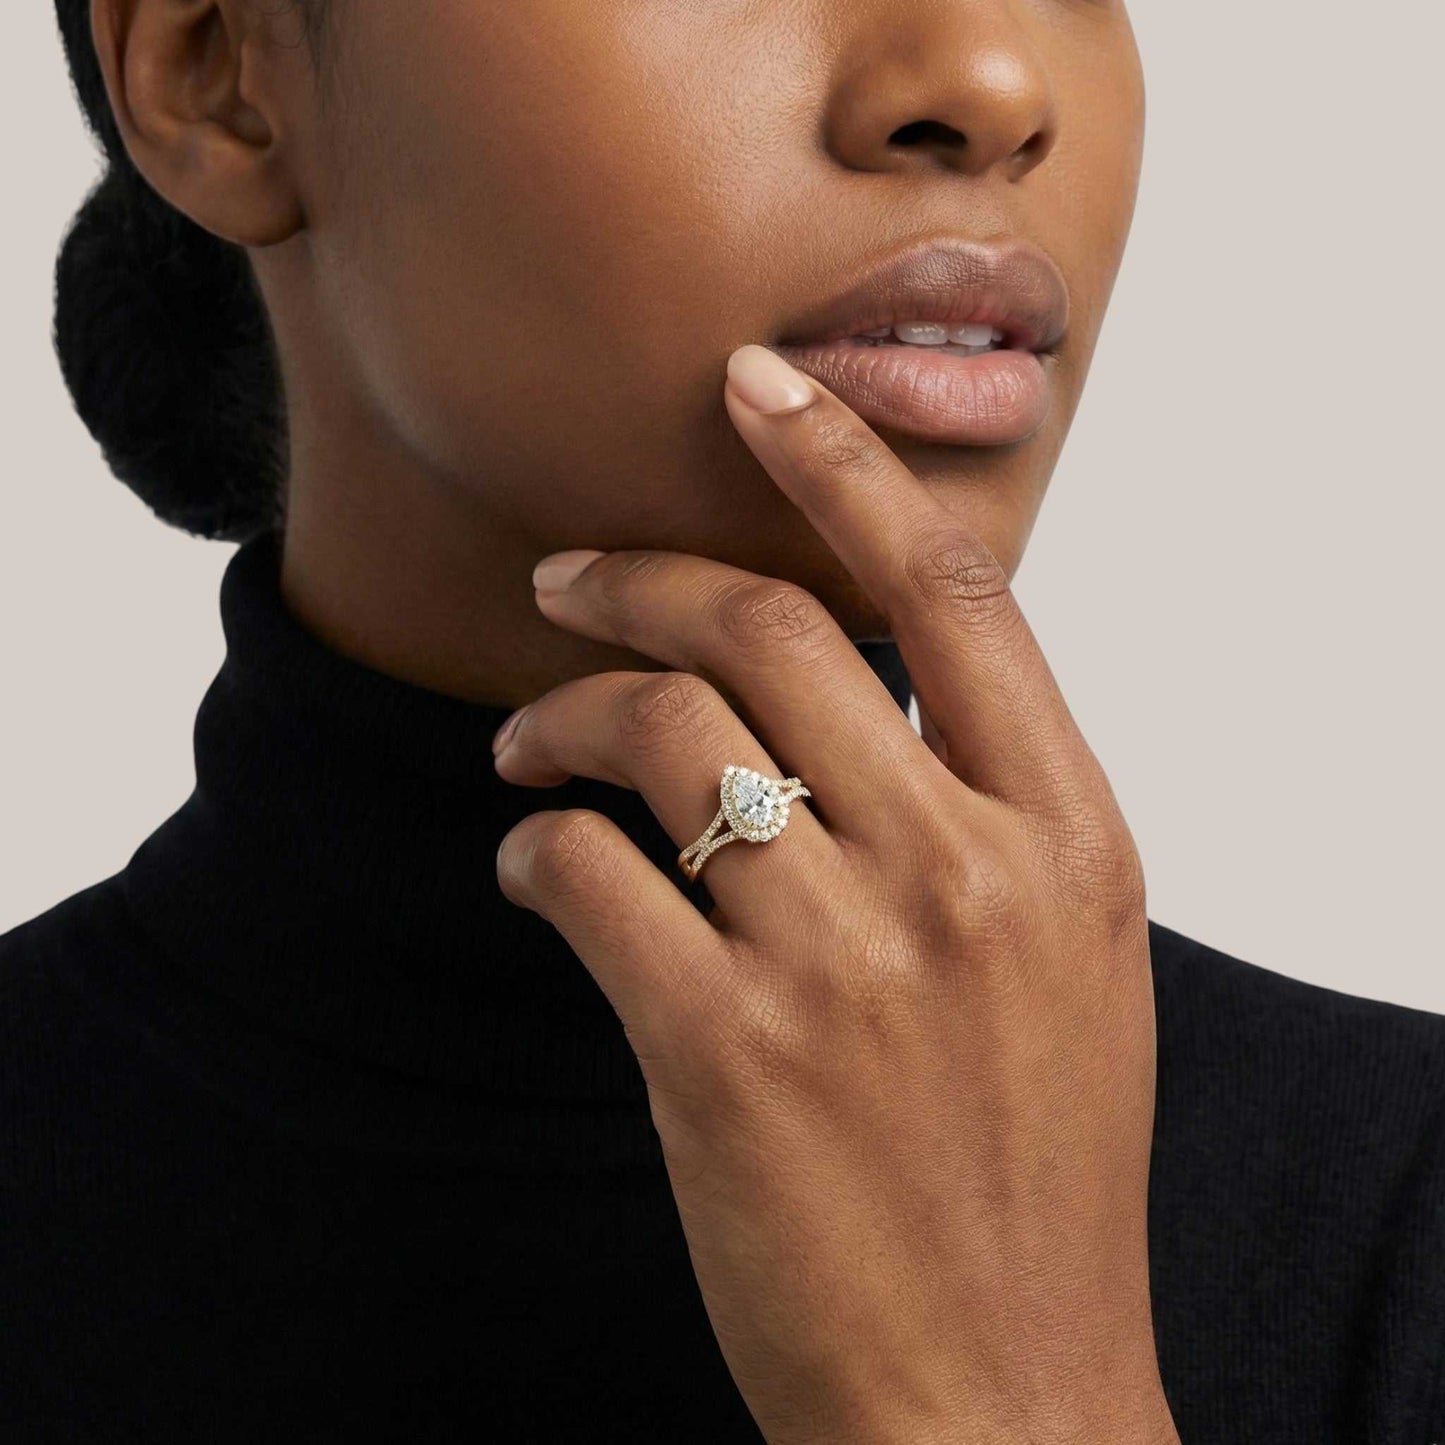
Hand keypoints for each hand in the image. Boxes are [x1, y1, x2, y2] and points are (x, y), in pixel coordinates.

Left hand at [492, 344, 1178, 1444]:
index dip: (841, 464)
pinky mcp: (723, 1053)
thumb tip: (841, 691)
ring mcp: (844, 961)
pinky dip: (535, 849)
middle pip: (767, 633)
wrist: (1001, 1393)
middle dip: (635, 582)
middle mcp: (965, 874)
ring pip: (656, 739)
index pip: (952, 590)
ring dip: (560, 719)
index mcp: (1070, 838)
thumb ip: (982, 814)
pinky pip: (586, 873)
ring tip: (521, 747)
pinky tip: (533, 870)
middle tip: (563, 584)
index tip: (754, 385)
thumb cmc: (1033, 1170)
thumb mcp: (1066, 963)